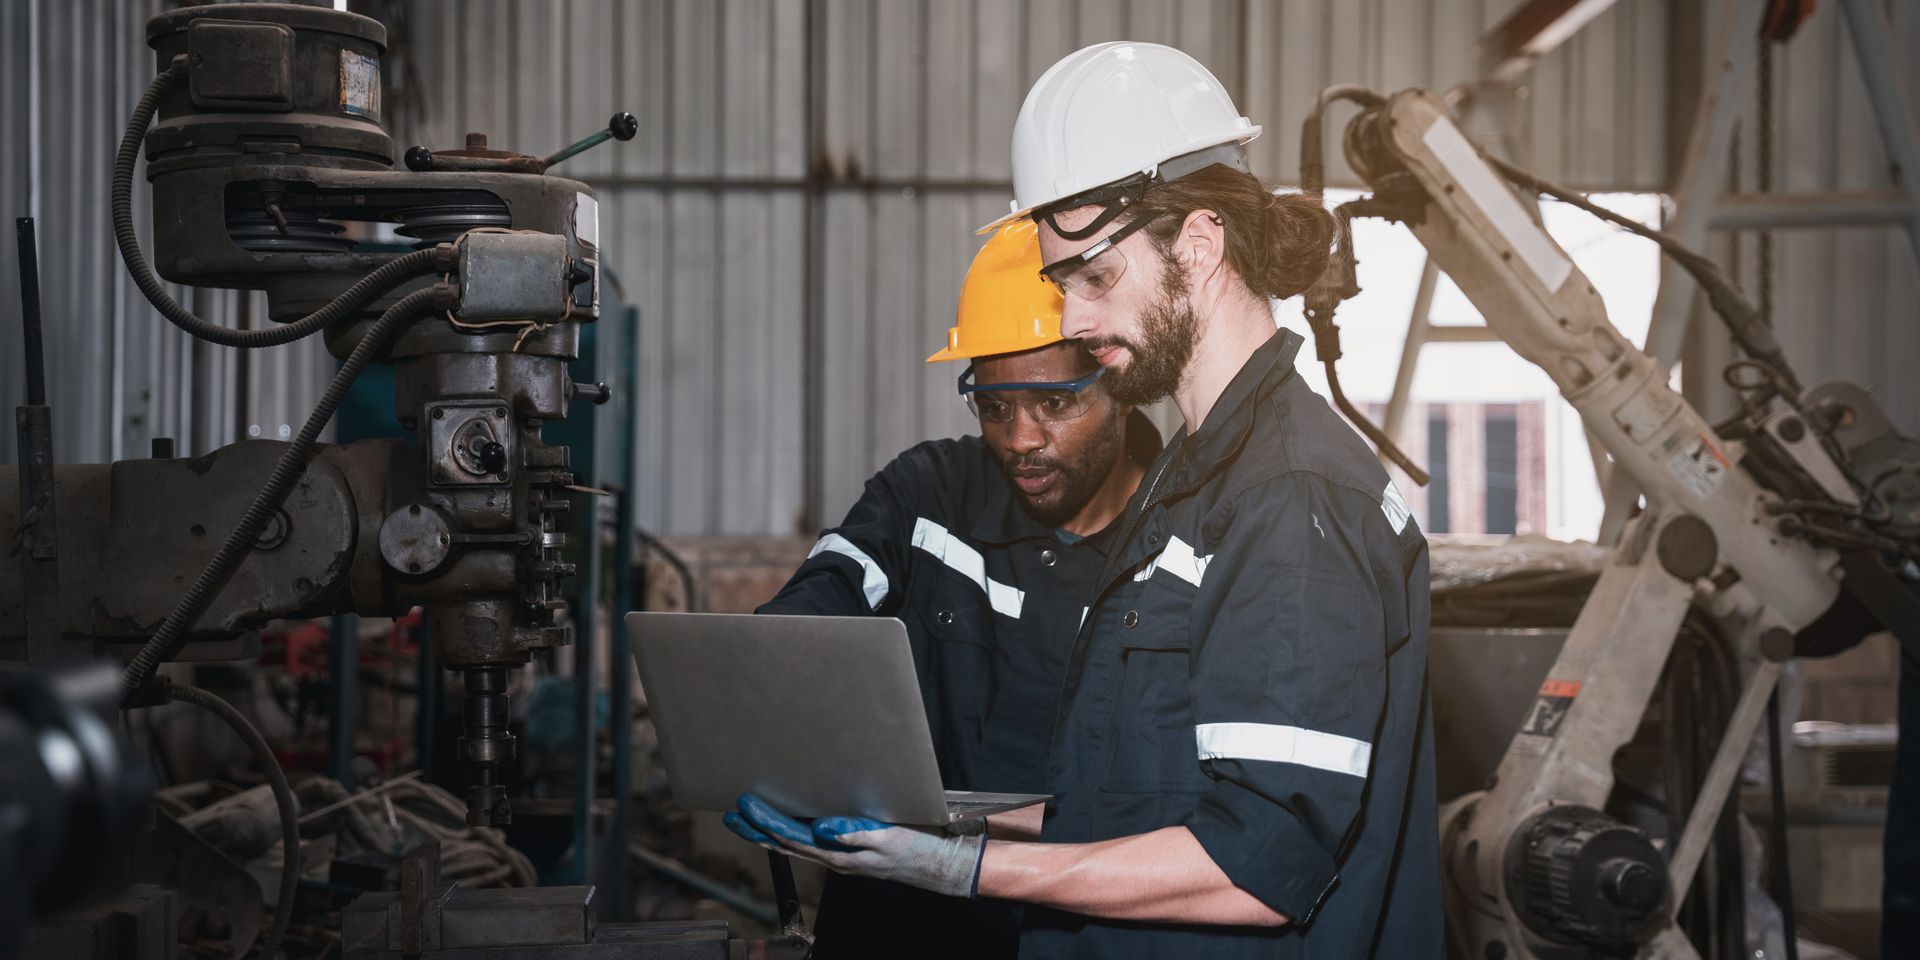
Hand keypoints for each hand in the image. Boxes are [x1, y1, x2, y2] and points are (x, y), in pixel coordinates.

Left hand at [723, 793, 986, 897]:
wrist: (937, 864)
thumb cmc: (916, 848)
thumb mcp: (888, 838)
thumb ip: (854, 833)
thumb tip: (821, 828)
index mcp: (838, 854)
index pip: (792, 836)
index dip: (766, 821)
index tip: (745, 805)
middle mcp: (832, 858)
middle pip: (784, 844)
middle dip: (756, 830)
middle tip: (731, 815)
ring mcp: (838, 857)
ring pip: (794, 846)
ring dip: (767, 833)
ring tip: (746, 822)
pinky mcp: (846, 852)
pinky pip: (809, 844)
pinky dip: (789, 836)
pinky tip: (784, 828)